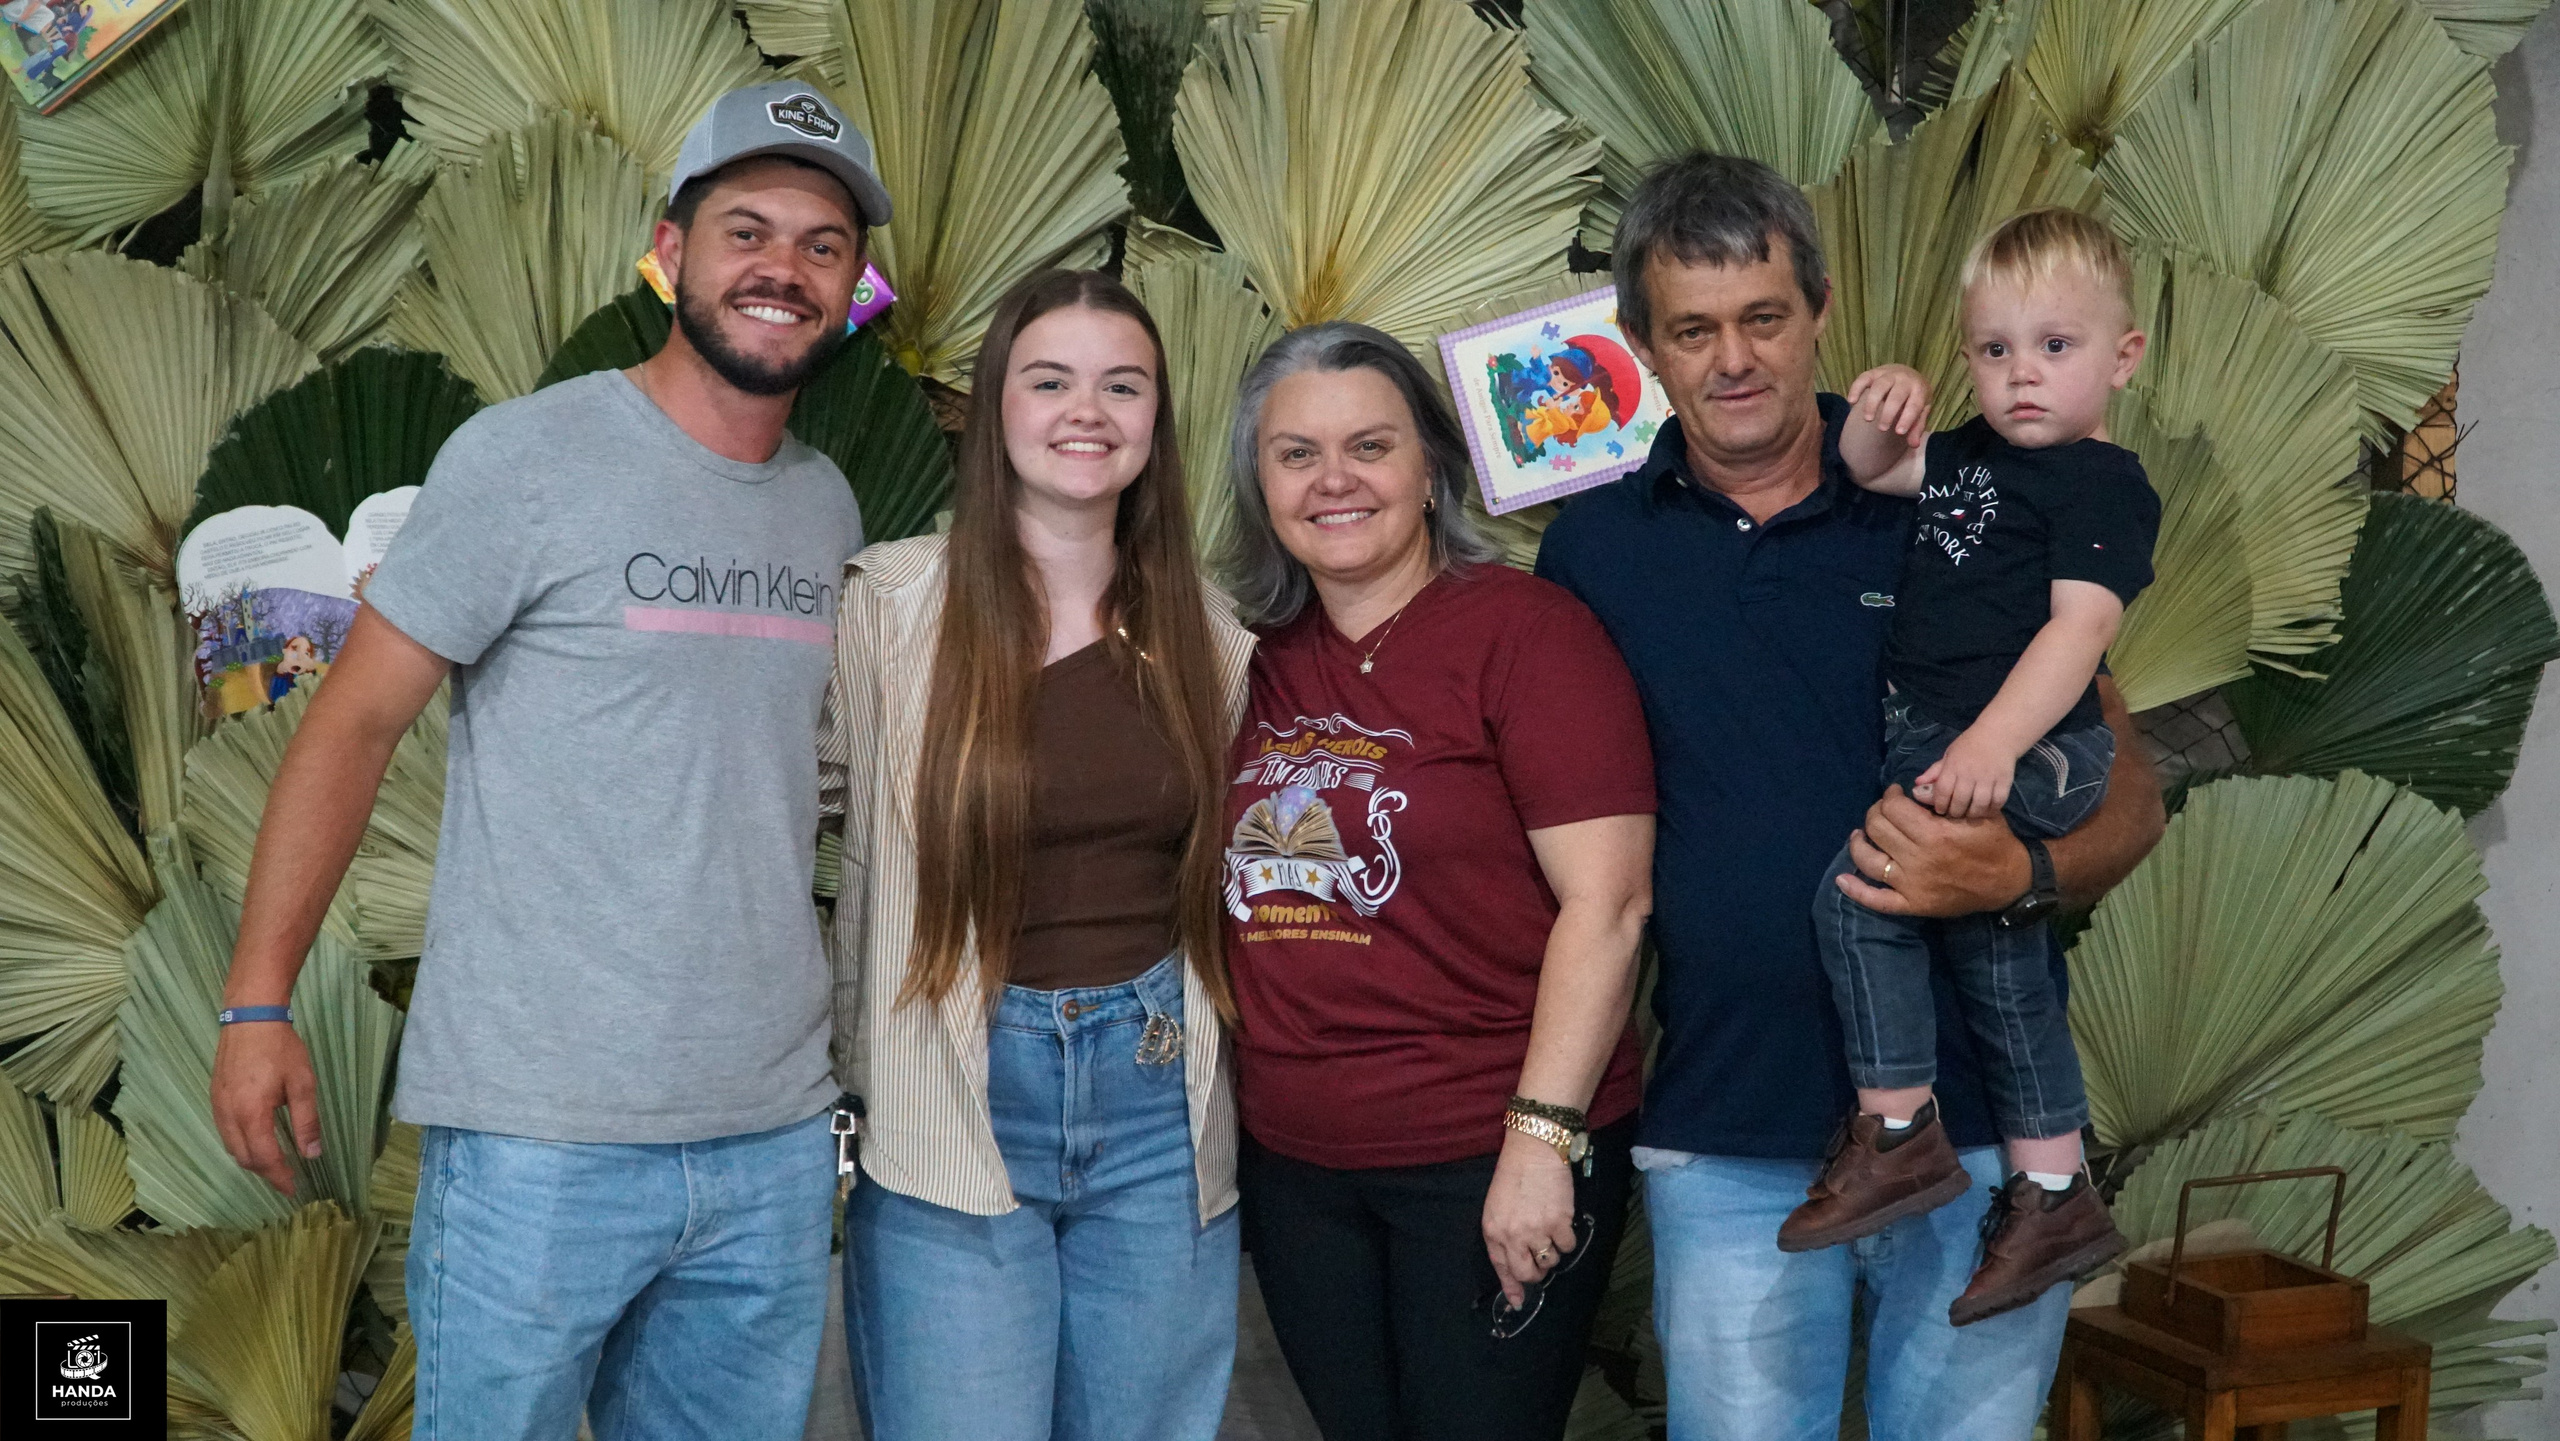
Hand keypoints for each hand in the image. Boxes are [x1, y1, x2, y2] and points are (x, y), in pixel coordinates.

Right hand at [210, 1021, 321, 1194]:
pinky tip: (256, 1141)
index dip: (279, 1177)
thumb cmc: (281, 1049)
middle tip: (287, 1178)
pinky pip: (225, 1132)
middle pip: (244, 1158)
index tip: (293, 1189)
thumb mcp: (303, 1084)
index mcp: (251, 1114)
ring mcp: (218, 1106)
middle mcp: (228, 1115)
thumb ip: (306, 1121)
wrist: (250, 1018)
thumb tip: (311, 1154)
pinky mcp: (215, 1097)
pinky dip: (240, 1144)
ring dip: (251, 1160)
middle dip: (265, 1172)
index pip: (264, 1158)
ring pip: (231, 1147)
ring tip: (274, 1164)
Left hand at [1482, 1129, 1576, 1307]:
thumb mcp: (1496, 1208)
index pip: (1502, 1268)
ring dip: (1552, 1252)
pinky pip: (1567, 1246)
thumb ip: (1503, 1239)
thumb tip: (1516, 1275)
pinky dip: (1567, 1238)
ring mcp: (1536, 1229)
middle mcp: (1513, 1235)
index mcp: (1493, 1230)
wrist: (1533, 1150)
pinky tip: (1562, 1221)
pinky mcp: (1559, 1222)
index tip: (1518, 1300)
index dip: (1512, 1287)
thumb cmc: (1514, 1177)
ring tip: (1550, 1231)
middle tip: (1541, 1261)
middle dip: (1536, 1273)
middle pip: (1527, 1273)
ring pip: (1550, 1261)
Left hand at [1835, 785, 2033, 918]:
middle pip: (1878, 828)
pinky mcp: (1913, 904)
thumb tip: (1912, 792)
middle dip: (1876, 813)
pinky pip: (1877, 901)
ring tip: (1860, 834)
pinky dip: (1856, 891)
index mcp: (1935, 834)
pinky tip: (1842, 879)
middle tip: (1884, 811)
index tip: (1895, 794)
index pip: (1893, 808)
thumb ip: (1944, 800)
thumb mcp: (1977, 814)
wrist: (2009, 882)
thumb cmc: (1994, 843)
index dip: (1890, 796)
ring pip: (1869, 859)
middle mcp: (1919, 859)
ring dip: (1859, 843)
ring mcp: (1912, 884)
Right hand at [1846, 364, 1929, 449]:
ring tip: (1867, 419)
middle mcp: (1904, 379)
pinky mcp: (1874, 372)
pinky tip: (1852, 402)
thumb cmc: (1914, 396)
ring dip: (1872, 402)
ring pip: (1879, 385)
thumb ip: (1917, 427)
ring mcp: (1888, 374)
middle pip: (1896, 395)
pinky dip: (1856, 389)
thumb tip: (1913, 445)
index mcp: (1919, 389)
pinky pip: (1863, 378)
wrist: (1909, 373)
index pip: (1914, 404)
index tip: (1898, 432)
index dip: (1907, 419)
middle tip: (1882, 429)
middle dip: (1889, 413)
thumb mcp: (1921, 410)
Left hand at [1911, 729, 2018, 818]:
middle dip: (1955, 812)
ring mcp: (1988, 778)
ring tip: (1970, 814)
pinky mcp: (2004, 781)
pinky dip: (1992, 809)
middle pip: (1960, 801)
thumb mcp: (1949, 755)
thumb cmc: (1969, 745)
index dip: (1939, 804)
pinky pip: (1998, 801)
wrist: (1998, 734)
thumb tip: (1916, 786)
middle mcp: (1970, 773)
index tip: (1940, 810)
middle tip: (1955, 814)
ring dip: (1973, 814)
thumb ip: (1934, 771)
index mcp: (1953, 766)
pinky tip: (1986, 809)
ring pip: (1979, 805)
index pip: (1943, 791)